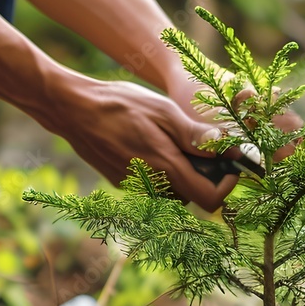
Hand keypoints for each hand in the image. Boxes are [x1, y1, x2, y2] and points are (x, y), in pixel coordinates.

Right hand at [49, 72, 235, 211]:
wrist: (73, 110)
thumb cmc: (119, 105)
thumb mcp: (164, 111)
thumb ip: (195, 135)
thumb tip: (228, 149)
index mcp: (166, 168)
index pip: (209, 200)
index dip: (226, 186)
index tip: (231, 165)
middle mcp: (151, 185)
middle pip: (193, 195)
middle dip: (205, 174)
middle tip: (204, 145)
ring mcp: (135, 186)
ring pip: (173, 191)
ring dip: (183, 172)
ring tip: (176, 140)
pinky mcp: (121, 182)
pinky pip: (153, 184)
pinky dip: (162, 170)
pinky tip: (152, 141)